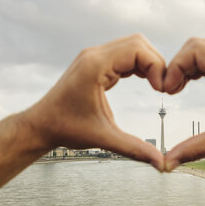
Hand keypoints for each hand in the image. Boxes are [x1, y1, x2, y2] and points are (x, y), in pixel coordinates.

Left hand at [25, 34, 165, 170]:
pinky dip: (138, 64)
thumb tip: (161, 163)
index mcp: (95, 66)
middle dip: (156, 62)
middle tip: (162, 87)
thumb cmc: (66, 128)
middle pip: (138, 43)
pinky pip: (124, 54)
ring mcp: (94, 56)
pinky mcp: (95, 62)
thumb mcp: (103, 138)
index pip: (137, 50)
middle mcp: (94, 55)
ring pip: (132, 45)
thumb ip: (134, 149)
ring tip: (156, 85)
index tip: (161, 90)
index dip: (156, 66)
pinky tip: (145, 80)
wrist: (42, 124)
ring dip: (148, 62)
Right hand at [163, 38, 204, 170]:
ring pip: (204, 49)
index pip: (194, 50)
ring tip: (177, 89)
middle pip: (196, 46)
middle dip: (178, 66)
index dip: (174, 68)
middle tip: (170, 91)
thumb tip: (169, 162)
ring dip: (188, 66)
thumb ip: (195, 148)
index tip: (167, 90)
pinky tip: (191, 83)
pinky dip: (199, 67)